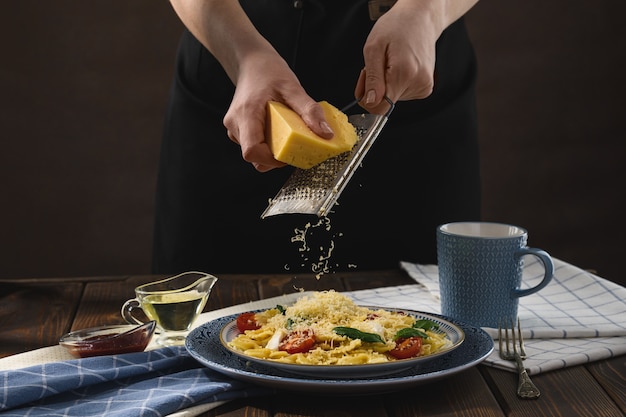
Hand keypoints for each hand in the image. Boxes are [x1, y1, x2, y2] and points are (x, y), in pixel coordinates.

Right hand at [223, 51, 333, 171]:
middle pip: (253, 156)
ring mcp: (234, 128)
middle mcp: (235, 124)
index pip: (252, 151)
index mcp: (246, 114)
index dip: (271, 160)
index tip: (289, 155)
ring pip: (253, 153)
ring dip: (272, 150)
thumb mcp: (293, 88)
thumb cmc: (268, 71)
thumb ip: (309, 111)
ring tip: (285, 134)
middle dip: (275, 157)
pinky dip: (267, 144)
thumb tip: (326, 133)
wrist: (252, 62)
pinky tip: (277, 131)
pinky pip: (253, 145)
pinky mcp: (238, 129)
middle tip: (292, 145)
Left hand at [355, 1, 466, 113]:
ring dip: (386, 83)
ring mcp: (424, 86)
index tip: (364, 81)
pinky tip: (400, 67)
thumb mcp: (374, 48)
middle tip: (378, 64)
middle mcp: (418, 83)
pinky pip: (402, 94)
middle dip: (375, 87)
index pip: (380, 107)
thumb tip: (371, 102)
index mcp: (404, 73)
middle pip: (385, 102)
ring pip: (393, 98)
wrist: (420, 18)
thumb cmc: (396, 27)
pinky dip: (396, 83)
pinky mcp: (425, 87)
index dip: (366, 99)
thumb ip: (372, 78)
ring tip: (391, 62)